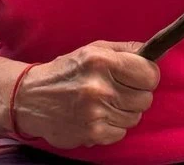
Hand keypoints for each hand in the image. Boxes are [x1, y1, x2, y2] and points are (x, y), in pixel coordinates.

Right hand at [11, 41, 159, 148]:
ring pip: (135, 117)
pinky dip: (114, 126)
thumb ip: (124, 50)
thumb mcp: (93, 49)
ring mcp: (96, 113)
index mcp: (103, 61)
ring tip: (108, 102)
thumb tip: (151, 52)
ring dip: (126, 111)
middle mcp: (100, 87)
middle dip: (138, 94)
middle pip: (145, 98)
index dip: (148, 75)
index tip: (141, 76)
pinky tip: (100, 116)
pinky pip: (121, 133)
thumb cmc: (66, 70)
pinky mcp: (92, 134)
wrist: (32, 98)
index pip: (149, 73)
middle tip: (122, 90)